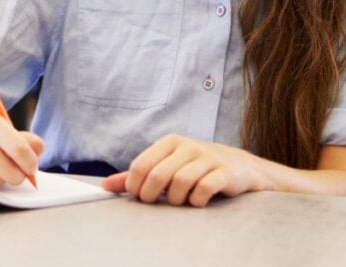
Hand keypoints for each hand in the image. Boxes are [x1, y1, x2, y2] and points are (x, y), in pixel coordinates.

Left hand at [102, 134, 273, 206]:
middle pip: (157, 176)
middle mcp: (188, 146)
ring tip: (179, 201)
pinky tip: (197, 201)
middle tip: (155, 202)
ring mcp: (207, 157)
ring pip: (180, 183)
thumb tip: (105, 185)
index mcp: (170, 141)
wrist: (239, 167)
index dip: (134, 187)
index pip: (140, 166)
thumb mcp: (166, 165)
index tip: (139, 197)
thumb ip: (137, 175)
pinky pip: (204, 189)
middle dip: (151, 196)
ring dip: (176, 199)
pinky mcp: (225, 172)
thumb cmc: (195, 167)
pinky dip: (197, 200)